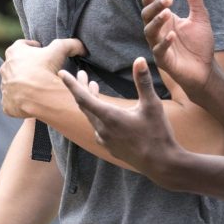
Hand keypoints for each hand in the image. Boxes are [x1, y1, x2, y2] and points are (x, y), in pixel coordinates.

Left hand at [0, 37, 84, 117]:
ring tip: (38, 88)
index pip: (21, 45)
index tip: (40, 50)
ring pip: (14, 84)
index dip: (32, 47)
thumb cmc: (45, 69)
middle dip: (27, 67)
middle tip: (41, 71)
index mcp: (14, 52)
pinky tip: (33, 101)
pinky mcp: (7, 104)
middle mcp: (6, 68)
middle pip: (16, 65)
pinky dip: (22, 101)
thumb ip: (70, 44)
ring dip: (24, 85)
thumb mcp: (59, 50)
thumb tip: (81, 47)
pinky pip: (14, 101)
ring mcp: (5, 87)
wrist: (38, 96)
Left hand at [58, 57, 184, 185]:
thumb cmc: (157, 133)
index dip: (72, 84)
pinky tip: (103, 113)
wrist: (161, 164)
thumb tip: (139, 59)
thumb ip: (143, 81)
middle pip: (85, 106)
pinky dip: (96, 115)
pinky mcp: (110, 147)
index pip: (83, 97)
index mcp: (109, 117)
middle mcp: (102, 129)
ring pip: (91, 117)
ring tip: (93, 87)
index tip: (62, 73)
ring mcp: (105, 140)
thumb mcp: (152, 105)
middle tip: (81, 74)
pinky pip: (97, 128)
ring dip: (90, 101)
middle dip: (82, 88)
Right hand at [141, 0, 216, 94]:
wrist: (206, 70)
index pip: (152, 5)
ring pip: (150, 32)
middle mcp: (158, 32)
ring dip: (157, 21)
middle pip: (147, 16)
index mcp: (165, 21)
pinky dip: (165, 42)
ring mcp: (159, 46)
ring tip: (168, 13)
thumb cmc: (199, 45)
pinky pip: (159, 50)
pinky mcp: (164, 61)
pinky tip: (172, 35)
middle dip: (155, 6)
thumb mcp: (199, 16)